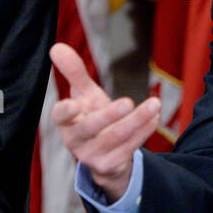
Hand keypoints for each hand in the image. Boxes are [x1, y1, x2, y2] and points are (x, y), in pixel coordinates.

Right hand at [49, 43, 158, 202]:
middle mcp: (75, 140)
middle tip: (127, 102)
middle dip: (109, 115)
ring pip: (116, 137)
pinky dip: (144, 130)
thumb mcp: (83, 93)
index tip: (74, 104)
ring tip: (155, 103)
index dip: (65, 112)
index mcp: (66, 122)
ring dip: (138, 120)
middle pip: (90, 127)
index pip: (59, 116)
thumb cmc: (90, 115)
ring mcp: (92, 155)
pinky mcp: (109, 165)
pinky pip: (130, 147)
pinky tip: (154, 116)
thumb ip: (73, 71)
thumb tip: (57, 47)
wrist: (103, 152)